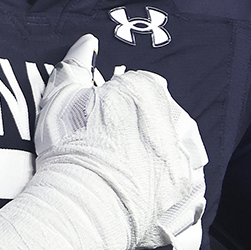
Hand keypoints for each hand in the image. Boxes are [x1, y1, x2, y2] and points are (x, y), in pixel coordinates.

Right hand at [33, 34, 207, 249]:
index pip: (141, 88)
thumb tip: (88, 42)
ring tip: (135, 178)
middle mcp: (175, 122)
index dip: (119, 105)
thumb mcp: (61, 100)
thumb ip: (75, 67)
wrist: (81, 206)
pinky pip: (189, 195)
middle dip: (146, 131)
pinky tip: (149, 202)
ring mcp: (185, 162)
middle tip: (114, 152)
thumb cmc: (70, 150)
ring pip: (181, 154)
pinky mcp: (189, 198)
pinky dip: (174, 199)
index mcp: (147, 92)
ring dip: (165, 162)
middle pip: (166, 118)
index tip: (101, 124)